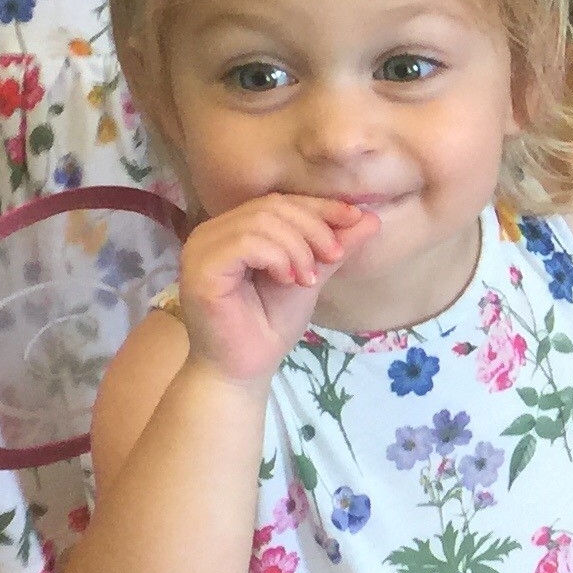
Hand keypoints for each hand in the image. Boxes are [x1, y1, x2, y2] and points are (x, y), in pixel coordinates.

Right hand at [177, 195, 377, 383]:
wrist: (246, 370)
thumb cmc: (270, 326)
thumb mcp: (310, 277)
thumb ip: (334, 247)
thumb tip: (371, 218)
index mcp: (233, 229)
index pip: (279, 202)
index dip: (320, 206)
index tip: (356, 219)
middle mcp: (211, 233)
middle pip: (271, 206)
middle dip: (313, 228)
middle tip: (333, 256)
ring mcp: (201, 249)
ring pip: (261, 221)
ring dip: (297, 247)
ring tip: (308, 278)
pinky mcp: (200, 269)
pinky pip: (246, 243)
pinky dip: (277, 257)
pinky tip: (289, 280)